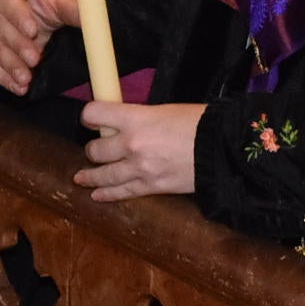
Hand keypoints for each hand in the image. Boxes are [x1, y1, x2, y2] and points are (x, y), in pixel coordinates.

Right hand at [0, 0, 77, 95]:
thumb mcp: (66, 2)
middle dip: (18, 45)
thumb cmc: (52, 4)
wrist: (44, 19)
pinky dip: (5, 78)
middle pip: (1, 26)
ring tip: (27, 79)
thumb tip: (95, 17)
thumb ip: (77, 7)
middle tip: (34, 59)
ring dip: (11, 65)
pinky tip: (19, 87)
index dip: (19, 15)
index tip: (34, 31)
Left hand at [75, 100, 202, 200]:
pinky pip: (122, 192)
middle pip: (96, 149)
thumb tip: (128, 124)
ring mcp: (139, 169)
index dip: (89, 115)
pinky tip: (97, 195)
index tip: (89, 119)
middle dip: (94, 149)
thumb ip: (141, 118)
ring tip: (81, 177)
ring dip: (91, 175)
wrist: (223, 149)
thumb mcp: (165, 110)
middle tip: (96, 149)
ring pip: (103, 175)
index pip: (95, 114)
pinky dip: (107, 194)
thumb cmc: (199, 123)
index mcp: (135, 119)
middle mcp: (131, 144)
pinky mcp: (151, 187)